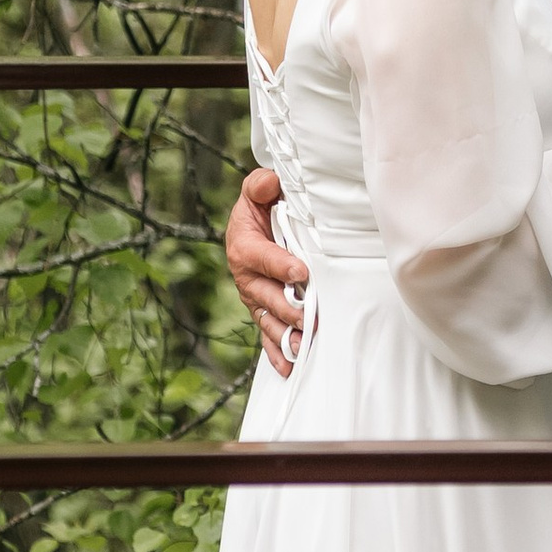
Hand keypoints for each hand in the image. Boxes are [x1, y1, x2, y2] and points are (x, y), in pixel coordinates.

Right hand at [227, 167, 305, 375]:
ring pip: (268, 320)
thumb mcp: (258, 190)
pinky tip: (290, 368)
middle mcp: (245, 276)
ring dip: (284, 336)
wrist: (255, 224)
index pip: (260, 257)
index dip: (279, 264)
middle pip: (265, 295)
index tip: (301, 271)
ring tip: (303, 348)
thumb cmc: (261, 206)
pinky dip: (277, 352)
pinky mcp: (264, 311)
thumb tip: (268, 183)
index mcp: (243, 245)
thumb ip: (261, 185)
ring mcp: (255, 297)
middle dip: (287, 308)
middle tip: (308, 317)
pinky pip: (268, 334)